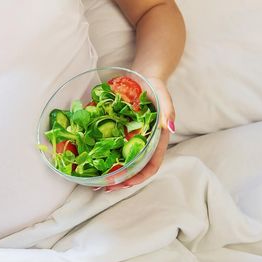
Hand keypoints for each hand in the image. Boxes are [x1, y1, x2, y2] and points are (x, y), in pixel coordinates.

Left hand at [101, 77, 175, 191]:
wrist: (144, 75)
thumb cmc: (156, 87)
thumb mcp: (164, 96)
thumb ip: (168, 111)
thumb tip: (171, 128)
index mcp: (158, 140)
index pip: (152, 165)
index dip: (140, 177)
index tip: (126, 183)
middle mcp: (145, 144)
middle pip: (135, 169)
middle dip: (121, 180)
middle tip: (104, 186)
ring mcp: (131, 139)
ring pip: (122, 162)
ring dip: (110, 173)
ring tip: (95, 180)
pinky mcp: (120, 132)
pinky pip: (112, 147)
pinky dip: (102, 156)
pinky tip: (89, 160)